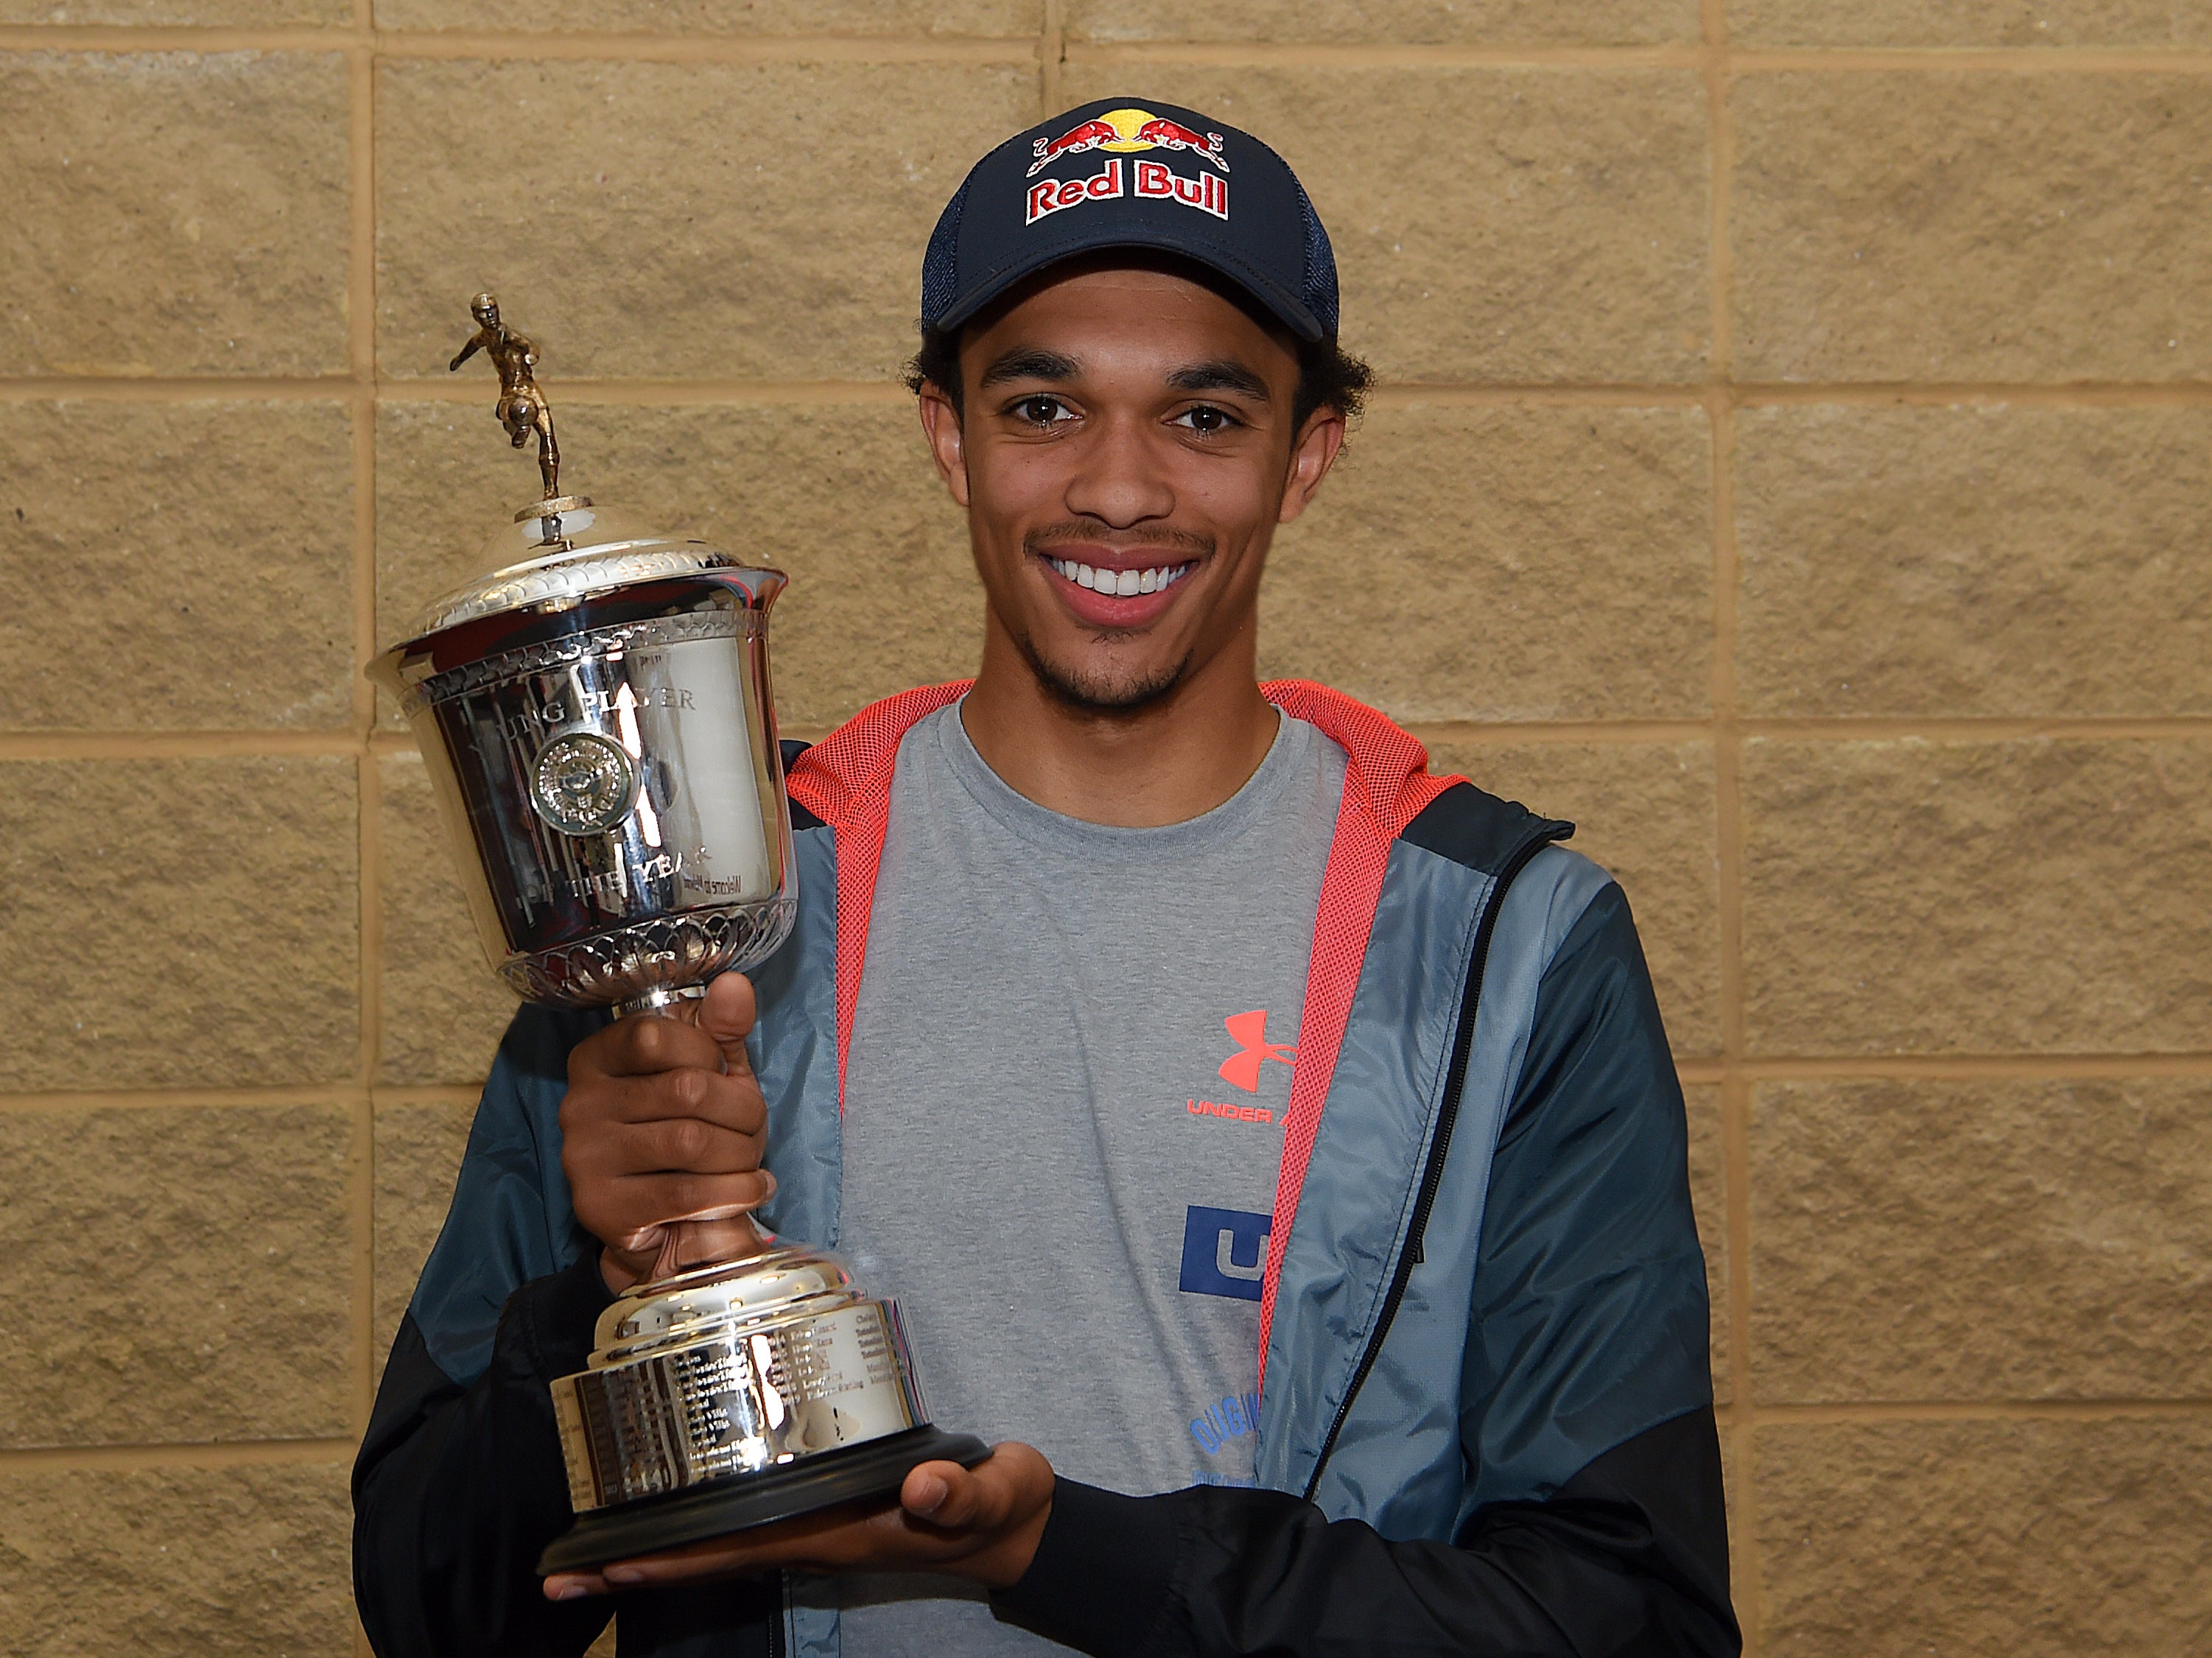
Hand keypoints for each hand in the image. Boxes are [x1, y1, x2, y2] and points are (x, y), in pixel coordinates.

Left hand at [542, 1444, 1054, 1601]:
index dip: (673, 1558)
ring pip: (718, 1545)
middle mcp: (813, 1537)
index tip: (607, 1563)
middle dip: (634, 1568)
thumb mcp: (996, 1492)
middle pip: (708, 1558)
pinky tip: (666, 1514)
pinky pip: (742, 1524)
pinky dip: (695, 1527)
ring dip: (654, 1551)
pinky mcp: (822, 1510)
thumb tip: (928, 1489)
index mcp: (838, 1533)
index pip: (739, 1550)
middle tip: (559, 1578)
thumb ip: (965, 1490)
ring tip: (586, 1555)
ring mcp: (814, 1528)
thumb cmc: (998, 1506)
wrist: (1011, 1525)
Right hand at [560, 973, 772, 1293]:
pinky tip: (751, 1188)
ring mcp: (583, 1157)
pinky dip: (735, 1191)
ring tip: (751, 1161)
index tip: (722, 1074)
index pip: (656, 1036)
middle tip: (755, 1129)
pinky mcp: (600, 1207)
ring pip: (690, 1142)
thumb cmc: (689, 1131)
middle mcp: (580, 1103)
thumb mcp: (710, 1071)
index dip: (706, 1054)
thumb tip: (734, 984)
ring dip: (741, 1154)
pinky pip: (685, 1193)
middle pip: (685, 1090)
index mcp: (597, 1058)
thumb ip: (722, 1027)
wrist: (664, 1222)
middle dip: (743, 1111)